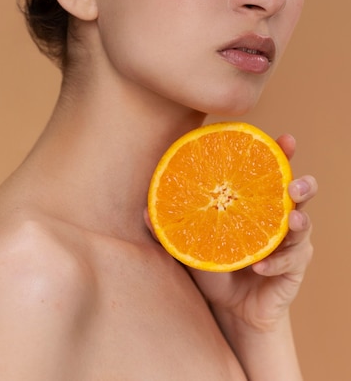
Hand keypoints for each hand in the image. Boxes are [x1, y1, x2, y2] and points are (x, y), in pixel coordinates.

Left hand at [145, 134, 316, 333]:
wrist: (229, 309)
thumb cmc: (213, 264)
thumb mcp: (191, 243)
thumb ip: (171, 226)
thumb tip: (143, 210)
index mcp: (257, 200)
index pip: (273, 171)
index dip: (282, 152)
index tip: (285, 138)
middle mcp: (278, 216)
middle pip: (301, 192)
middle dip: (302, 183)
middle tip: (292, 183)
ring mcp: (289, 243)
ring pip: (304, 225)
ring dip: (299, 220)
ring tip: (290, 218)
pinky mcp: (292, 269)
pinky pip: (289, 262)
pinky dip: (274, 262)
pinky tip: (259, 265)